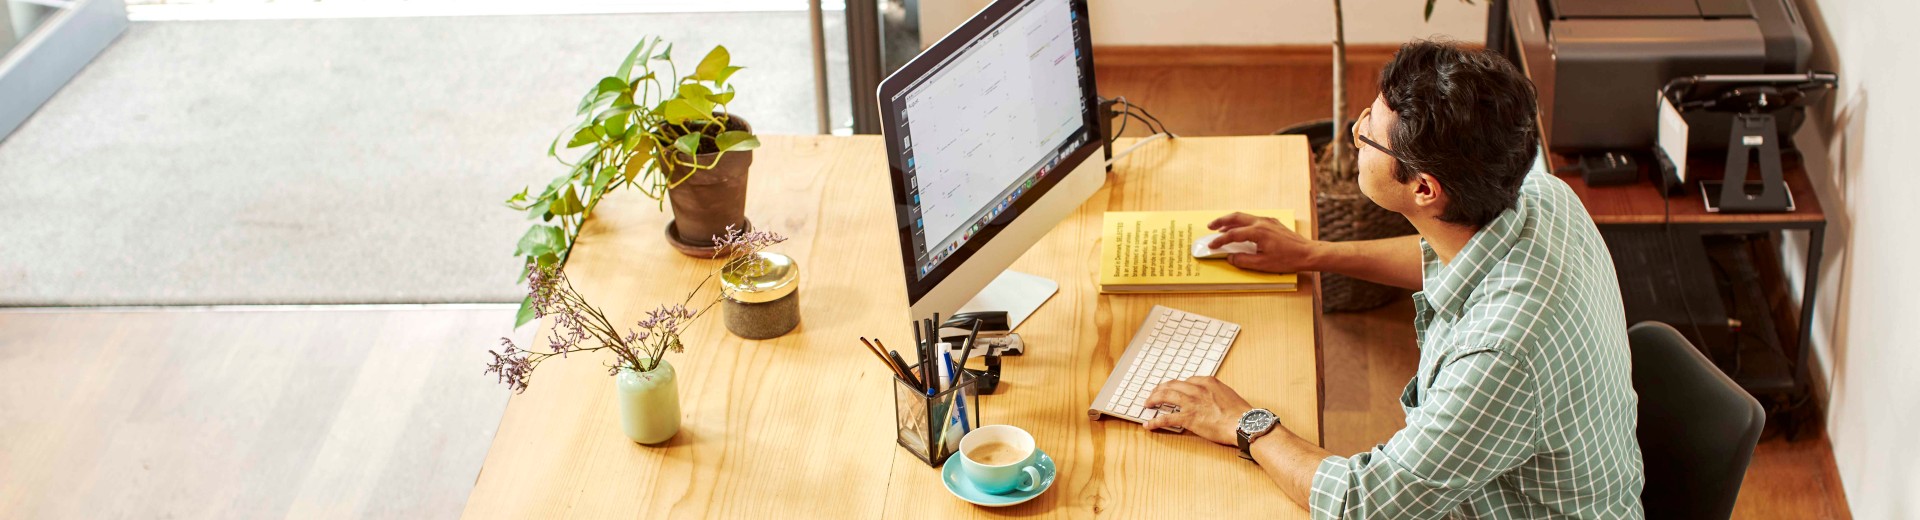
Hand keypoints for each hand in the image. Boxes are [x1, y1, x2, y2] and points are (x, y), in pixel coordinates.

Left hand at [1141, 376, 1253, 445]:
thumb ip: (1215, 392)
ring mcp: (1191, 403)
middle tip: (1154, 394)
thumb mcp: (1227, 394)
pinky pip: (1166, 418)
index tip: (1172, 389)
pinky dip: (1155, 421)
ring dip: (1153, 399)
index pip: (1186, 381)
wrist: (1244, 423)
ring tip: (1147, 404)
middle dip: (1160, 389)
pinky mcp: (1188, 418)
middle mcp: (1197, 389)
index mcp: (1208, 382)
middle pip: (1172, 385)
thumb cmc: (1239, 412)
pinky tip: (1149, 425)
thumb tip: (1210, 397)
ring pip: (1165, 396)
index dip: (1176, 385)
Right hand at [1207, 212, 1322, 273]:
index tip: (1211, 245)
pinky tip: (1241, 229)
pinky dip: (1242, 222)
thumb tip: (1231, 257)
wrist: (1307, 253)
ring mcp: (1268, 221)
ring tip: (1221, 228)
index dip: (1220, 240)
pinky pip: (1253, 219)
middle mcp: (1261, 222)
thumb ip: (1243, 260)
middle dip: (1221, 221)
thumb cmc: (1288, 259)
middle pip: (1235, 217)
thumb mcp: (1262, 264)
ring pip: (1244, 216)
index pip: (1232, 234)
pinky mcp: (1273, 223)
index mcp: (1257, 232)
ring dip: (1231, 221)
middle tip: (1210, 226)